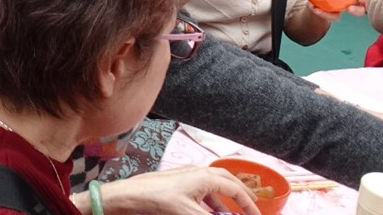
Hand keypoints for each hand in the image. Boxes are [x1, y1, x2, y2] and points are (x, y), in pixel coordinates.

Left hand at [92, 166, 261, 214]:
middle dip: (241, 195)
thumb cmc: (161, 201)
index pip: (236, 190)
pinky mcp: (178, 180)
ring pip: (215, 184)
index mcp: (206, 177)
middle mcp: (199, 172)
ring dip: (225, 199)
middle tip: (250, 209)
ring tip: (231, 213)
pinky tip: (209, 210)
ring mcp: (188, 174)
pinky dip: (211, 199)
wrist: (132, 195)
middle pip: (228, 181)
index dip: (249, 205)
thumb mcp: (191, 214)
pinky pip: (202, 188)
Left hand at [306, 0, 368, 21]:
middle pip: (360, 10)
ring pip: (339, 16)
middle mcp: (348, 4)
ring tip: (324, 10)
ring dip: (333, 14)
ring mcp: (338, 10)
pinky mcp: (328, 14)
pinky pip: (327, 16)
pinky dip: (322, 13)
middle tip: (350, 8)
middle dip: (357, 10)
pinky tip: (315, 8)